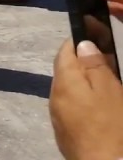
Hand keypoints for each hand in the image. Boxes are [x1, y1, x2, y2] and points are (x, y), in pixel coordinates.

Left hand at [50, 39, 122, 159]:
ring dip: (84, 82)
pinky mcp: (64, 132)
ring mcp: (57, 116)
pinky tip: (99, 107)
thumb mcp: (110, 90)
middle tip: (108, 60)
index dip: (81, 39)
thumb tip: (82, 44)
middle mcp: (54, 96)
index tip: (98, 33)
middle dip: (84, 61)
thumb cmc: (112, 125)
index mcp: (63, 82)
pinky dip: (84, 100)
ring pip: (69, 89)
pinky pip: (72, 107)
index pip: (65, 51)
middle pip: (66, 70)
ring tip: (107, 83)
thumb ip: (95, 65)